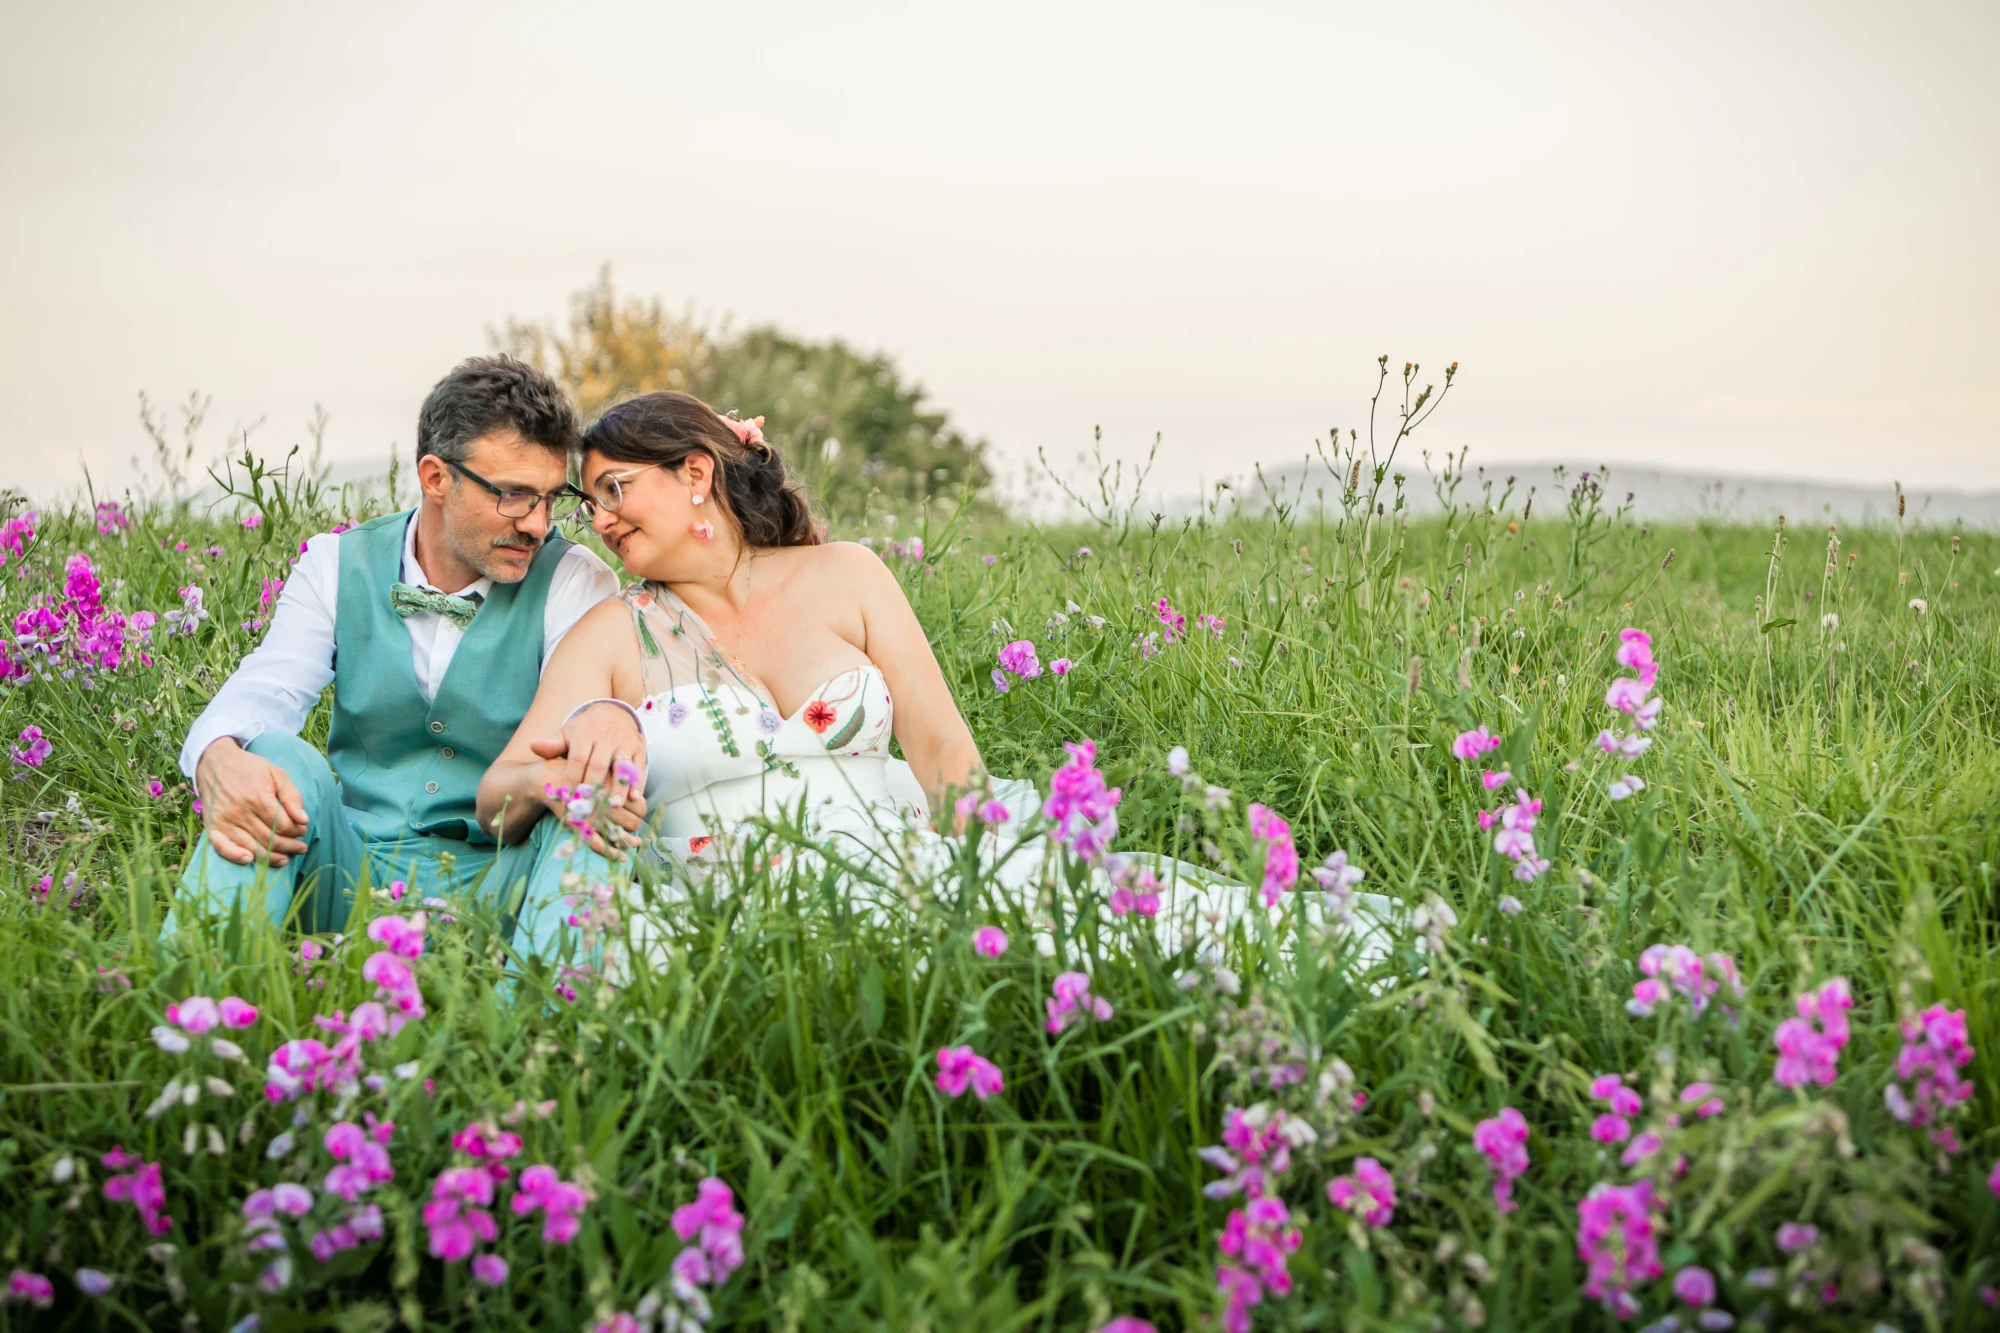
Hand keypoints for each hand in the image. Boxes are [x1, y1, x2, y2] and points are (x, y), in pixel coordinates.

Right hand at [195, 737, 309, 866]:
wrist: (215, 762)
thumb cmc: (250, 768)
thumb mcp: (277, 774)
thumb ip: (292, 796)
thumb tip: (303, 819)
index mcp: (258, 798)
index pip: (282, 825)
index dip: (295, 831)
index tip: (302, 831)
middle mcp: (240, 812)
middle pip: (269, 838)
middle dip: (289, 847)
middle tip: (300, 849)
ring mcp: (224, 820)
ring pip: (251, 847)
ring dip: (270, 857)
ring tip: (285, 860)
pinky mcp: (212, 825)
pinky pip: (222, 846)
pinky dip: (234, 856)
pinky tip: (248, 860)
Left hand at [528, 702, 646, 856]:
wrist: (614, 711)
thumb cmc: (586, 729)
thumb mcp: (568, 733)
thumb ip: (553, 744)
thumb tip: (533, 746)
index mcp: (586, 734)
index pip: (578, 759)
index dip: (573, 778)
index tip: (568, 798)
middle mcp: (607, 737)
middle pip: (599, 765)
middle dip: (594, 788)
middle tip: (588, 809)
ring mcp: (625, 742)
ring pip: (622, 766)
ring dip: (619, 787)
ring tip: (614, 806)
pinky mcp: (640, 748)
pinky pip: (640, 766)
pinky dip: (638, 782)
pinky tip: (635, 798)